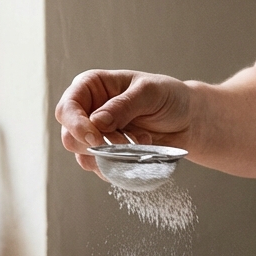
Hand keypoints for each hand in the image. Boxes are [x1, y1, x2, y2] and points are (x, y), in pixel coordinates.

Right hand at [54, 70, 193, 172]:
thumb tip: (97, 122)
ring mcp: (97, 135)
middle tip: (126, 142)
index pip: (67, 108)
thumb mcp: (149, 93)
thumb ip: (123, 105)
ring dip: (111, 156)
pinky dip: (119, 166)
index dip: (76, 125)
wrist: (189, 120)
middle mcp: (88, 111)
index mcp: (91, 86)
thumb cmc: (169, 97)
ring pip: (83, 156)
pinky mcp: (108, 154)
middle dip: (97, 145)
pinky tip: (140, 153)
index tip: (95, 138)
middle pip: (70, 137)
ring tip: (140, 143)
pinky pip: (101, 169)